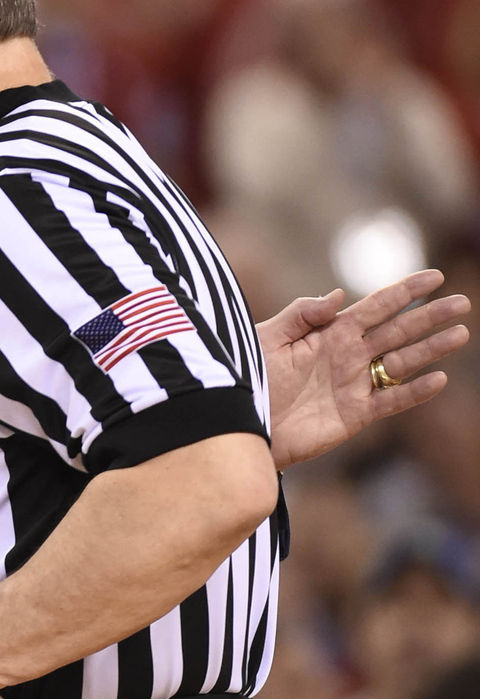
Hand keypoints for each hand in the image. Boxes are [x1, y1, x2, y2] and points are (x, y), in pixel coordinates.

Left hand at [257, 269, 469, 468]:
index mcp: (329, 333)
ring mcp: (354, 384)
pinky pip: (391, 400)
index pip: (375, 306)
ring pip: (402, 362)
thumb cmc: (248, 377)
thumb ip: (302, 314)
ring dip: (431, 349)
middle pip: (397, 331)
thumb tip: (340, 295)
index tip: (435, 276)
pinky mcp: (355, 414)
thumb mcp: (268, 337)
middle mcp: (348, 355)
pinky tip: (438, 378)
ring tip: (461, 333)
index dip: (404, 291)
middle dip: (429, 316)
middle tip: (462, 302)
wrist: (241, 422)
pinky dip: (415, 391)